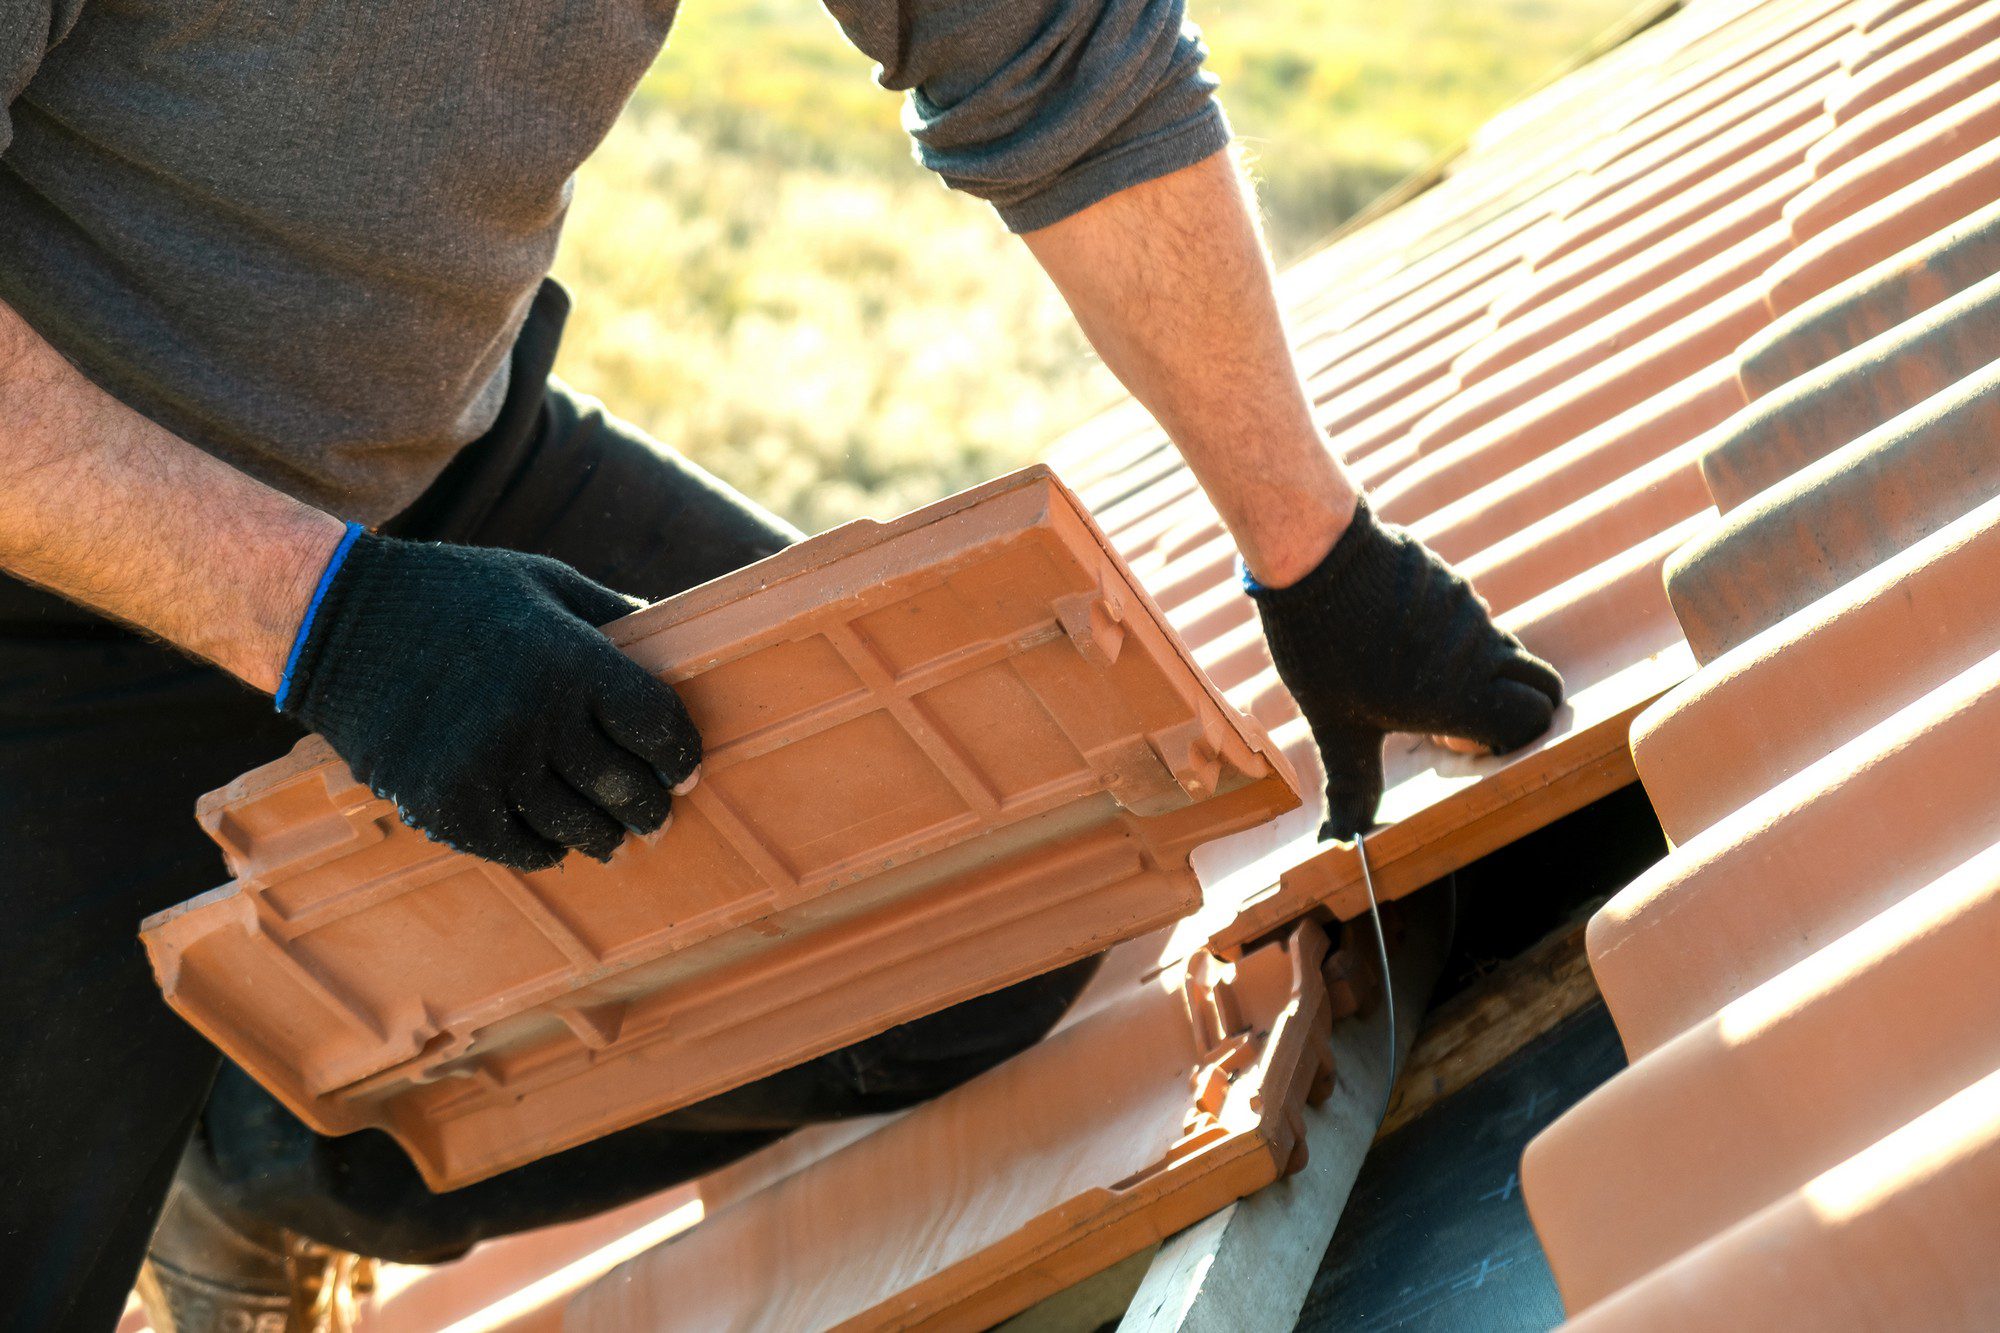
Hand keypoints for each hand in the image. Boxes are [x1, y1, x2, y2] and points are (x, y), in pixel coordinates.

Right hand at [278, 531, 700, 869]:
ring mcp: (489, 765)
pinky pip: (520, 847)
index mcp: (571, 658)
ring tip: (613, 836)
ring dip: (604, 836)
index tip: (686, 770)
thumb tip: (676, 641)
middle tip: (657, 815)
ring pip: (578, 827)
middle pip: (625, 787)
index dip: (682, 755)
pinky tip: (555, 841)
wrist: (338, 624)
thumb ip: (612, 617)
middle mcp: (536, 716)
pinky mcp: (445, 804)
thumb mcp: (543, 583)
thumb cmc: (456, 597)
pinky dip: (545, 848)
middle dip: (651, 806)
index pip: (657, 727)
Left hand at [1248, 499, 1563, 840]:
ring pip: (1501, 646)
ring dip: (1477, 666)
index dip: (1512, 735)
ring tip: (1409, 668)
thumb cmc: (1324, 648)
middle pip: (1542, 682)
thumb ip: (1353, 784)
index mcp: (1460, 694)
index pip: (1536, 718)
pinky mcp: (1449, 578)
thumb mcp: (1336, 725)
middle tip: (1463, 711)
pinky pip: (1469, 613)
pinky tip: (1395, 630)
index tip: (1463, 738)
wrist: (1312, 556)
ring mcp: (1468, 608)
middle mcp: (1479, 650)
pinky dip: (1450, 631)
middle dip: (1522, 703)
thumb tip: (1338, 844)